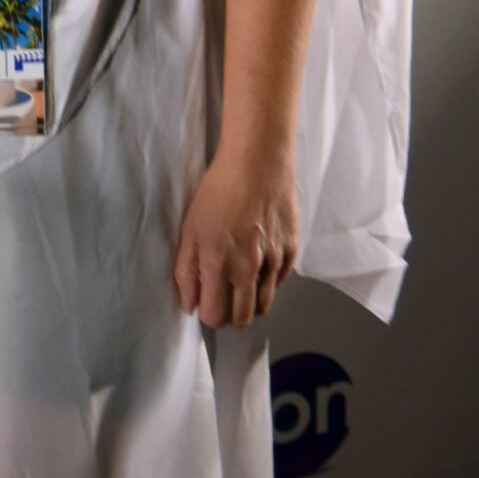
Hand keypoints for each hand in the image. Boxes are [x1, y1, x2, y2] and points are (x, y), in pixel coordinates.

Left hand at [173, 149, 296, 329]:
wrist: (258, 160)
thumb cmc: (219, 190)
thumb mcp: (191, 228)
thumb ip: (187, 271)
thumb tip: (189, 304)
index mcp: (219, 263)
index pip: (215, 315)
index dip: (207, 315)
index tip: (205, 303)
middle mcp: (248, 268)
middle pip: (242, 317)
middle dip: (230, 317)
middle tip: (223, 302)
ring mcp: (273, 261)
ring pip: (264, 305)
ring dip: (250, 304)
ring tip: (240, 288)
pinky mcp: (291, 250)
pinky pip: (279, 283)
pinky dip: (268, 283)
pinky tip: (258, 267)